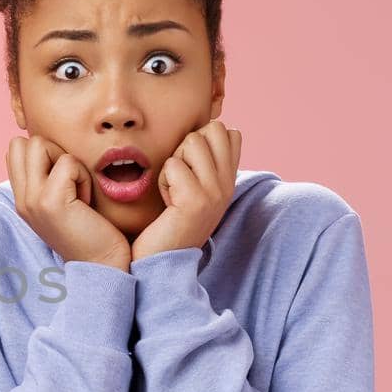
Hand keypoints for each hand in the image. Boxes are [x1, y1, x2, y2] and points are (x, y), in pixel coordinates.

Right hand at [7, 134, 131, 270]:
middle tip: (69, 181)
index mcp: (21, 198)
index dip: (43, 152)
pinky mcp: (49, 201)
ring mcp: (31, 200)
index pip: (14, 149)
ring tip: (77, 190)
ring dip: (67, 161)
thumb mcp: (60, 202)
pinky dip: (83, 176)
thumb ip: (47, 178)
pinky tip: (86, 202)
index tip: (62, 179)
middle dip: (52, 150)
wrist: (102, 265)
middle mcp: (21, 198)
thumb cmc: (91, 231)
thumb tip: (49, 146)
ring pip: (39, 144)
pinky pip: (68, 162)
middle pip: (22, 142)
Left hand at [131, 119, 241, 261]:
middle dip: (187, 146)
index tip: (190, 172)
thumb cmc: (168, 223)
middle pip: (212, 128)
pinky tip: (167, 203)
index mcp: (229, 180)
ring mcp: (215, 193)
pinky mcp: (196, 201)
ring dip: (173, 163)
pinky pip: (173, 164)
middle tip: (179, 178)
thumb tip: (205, 131)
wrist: (161, 263)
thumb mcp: (194, 191)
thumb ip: (203, 164)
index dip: (201, 142)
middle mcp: (228, 185)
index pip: (229, 133)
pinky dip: (162, 180)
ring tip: (173, 191)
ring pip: (192, 141)